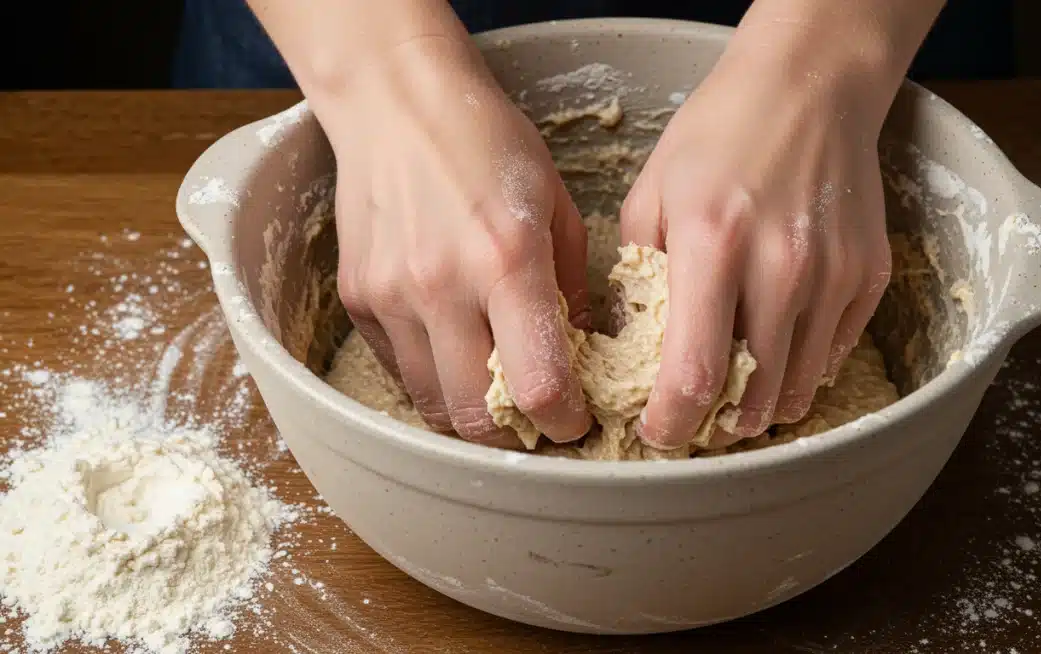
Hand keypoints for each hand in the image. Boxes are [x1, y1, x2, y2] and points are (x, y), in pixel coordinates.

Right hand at [324, 37, 592, 447]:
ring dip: (469, 414)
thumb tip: (580, 357)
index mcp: (506, 259)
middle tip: (536, 422)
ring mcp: (391, 295)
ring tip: (497, 394)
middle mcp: (442, 286)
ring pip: (431, 405)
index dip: (562, 422)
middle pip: (475, 417)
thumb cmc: (488, 144)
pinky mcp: (357, 299)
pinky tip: (454, 347)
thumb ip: (570, 289)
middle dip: (514, 436)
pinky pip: (399, 369)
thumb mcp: (555, 206)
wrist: (396, 103)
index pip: (536, 384)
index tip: (575, 422)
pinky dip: (432, 376)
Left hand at [621, 36, 894, 449]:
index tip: (659, 435)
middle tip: (699, 425)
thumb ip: (639, 277)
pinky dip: (804, 368)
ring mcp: (834, 274)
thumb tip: (632, 349)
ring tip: (739, 399)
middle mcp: (781, 266)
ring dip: (765, 407)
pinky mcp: (869, 275)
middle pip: (754, 395)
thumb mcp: (651, 195)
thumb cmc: (719, 136)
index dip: (674, 423)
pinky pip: (834, 353)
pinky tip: (779, 350)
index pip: (694, 373)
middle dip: (720, 427)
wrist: (810, 87)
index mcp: (713, 244)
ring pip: (800, 386)